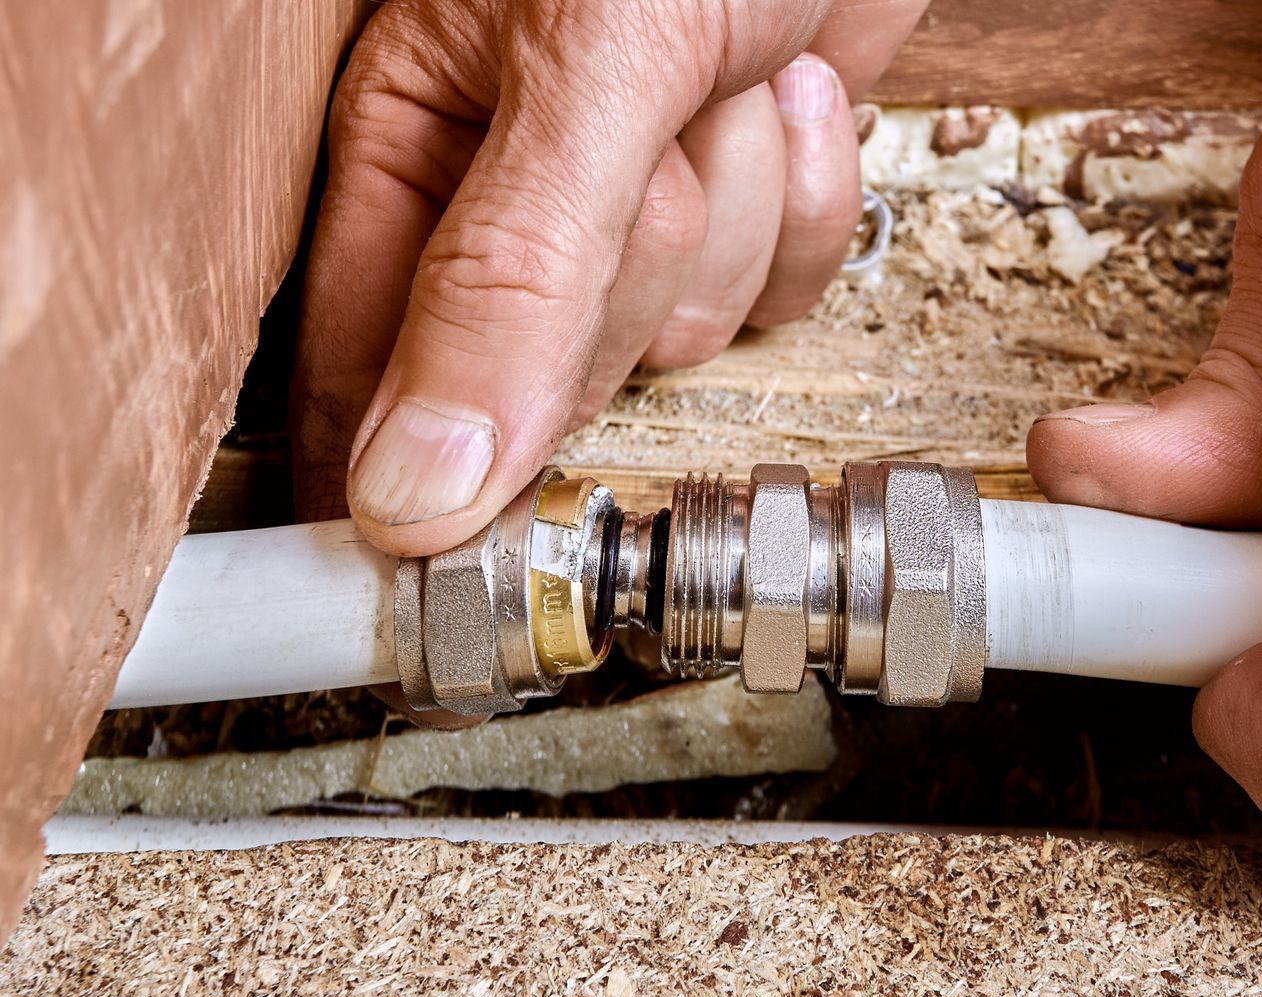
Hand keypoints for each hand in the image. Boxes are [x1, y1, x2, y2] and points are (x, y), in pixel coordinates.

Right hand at [292, 0, 925, 554]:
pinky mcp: (741, 204)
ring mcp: (634, 212)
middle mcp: (509, 205)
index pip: (370, 393)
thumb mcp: (583, 69)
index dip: (417, 492)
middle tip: (657, 150)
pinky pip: (786, 289)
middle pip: (558, 380)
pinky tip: (787, 87)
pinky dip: (813, 201)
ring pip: (687, 332)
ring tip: (727, 74)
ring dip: (739, 214)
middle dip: (643, 270)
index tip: (453, 585)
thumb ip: (508, 281)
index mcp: (404, 155)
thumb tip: (420, 489)